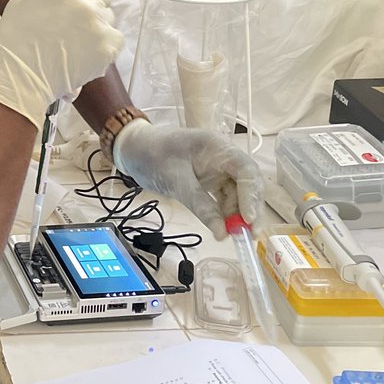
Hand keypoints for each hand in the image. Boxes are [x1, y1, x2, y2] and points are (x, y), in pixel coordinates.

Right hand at [0, 0, 123, 128]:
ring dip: (97, 26)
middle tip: (73, 22)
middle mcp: (86, 2)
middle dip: (92, 5)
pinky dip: (103, 46)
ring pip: (109, 18)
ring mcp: (99, 25)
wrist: (21, 75)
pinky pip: (115, 39)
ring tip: (75, 41)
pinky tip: (83, 52)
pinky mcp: (107, 48)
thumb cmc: (17, 38)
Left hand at [112, 120, 265, 237]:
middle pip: (247, 183)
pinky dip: (225, 213)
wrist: (132, 149)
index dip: (251, 195)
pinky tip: (224, 229)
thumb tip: (222, 232)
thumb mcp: (174, 180)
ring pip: (237, 193)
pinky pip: (223, 198)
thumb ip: (199, 204)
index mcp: (216, 146)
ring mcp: (217, 169)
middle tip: (249, 235)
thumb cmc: (151, 155)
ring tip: (237, 237)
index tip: (249, 220)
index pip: (246, 169)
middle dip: (250, 208)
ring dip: (238, 214)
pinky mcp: (209, 181)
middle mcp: (222, 157)